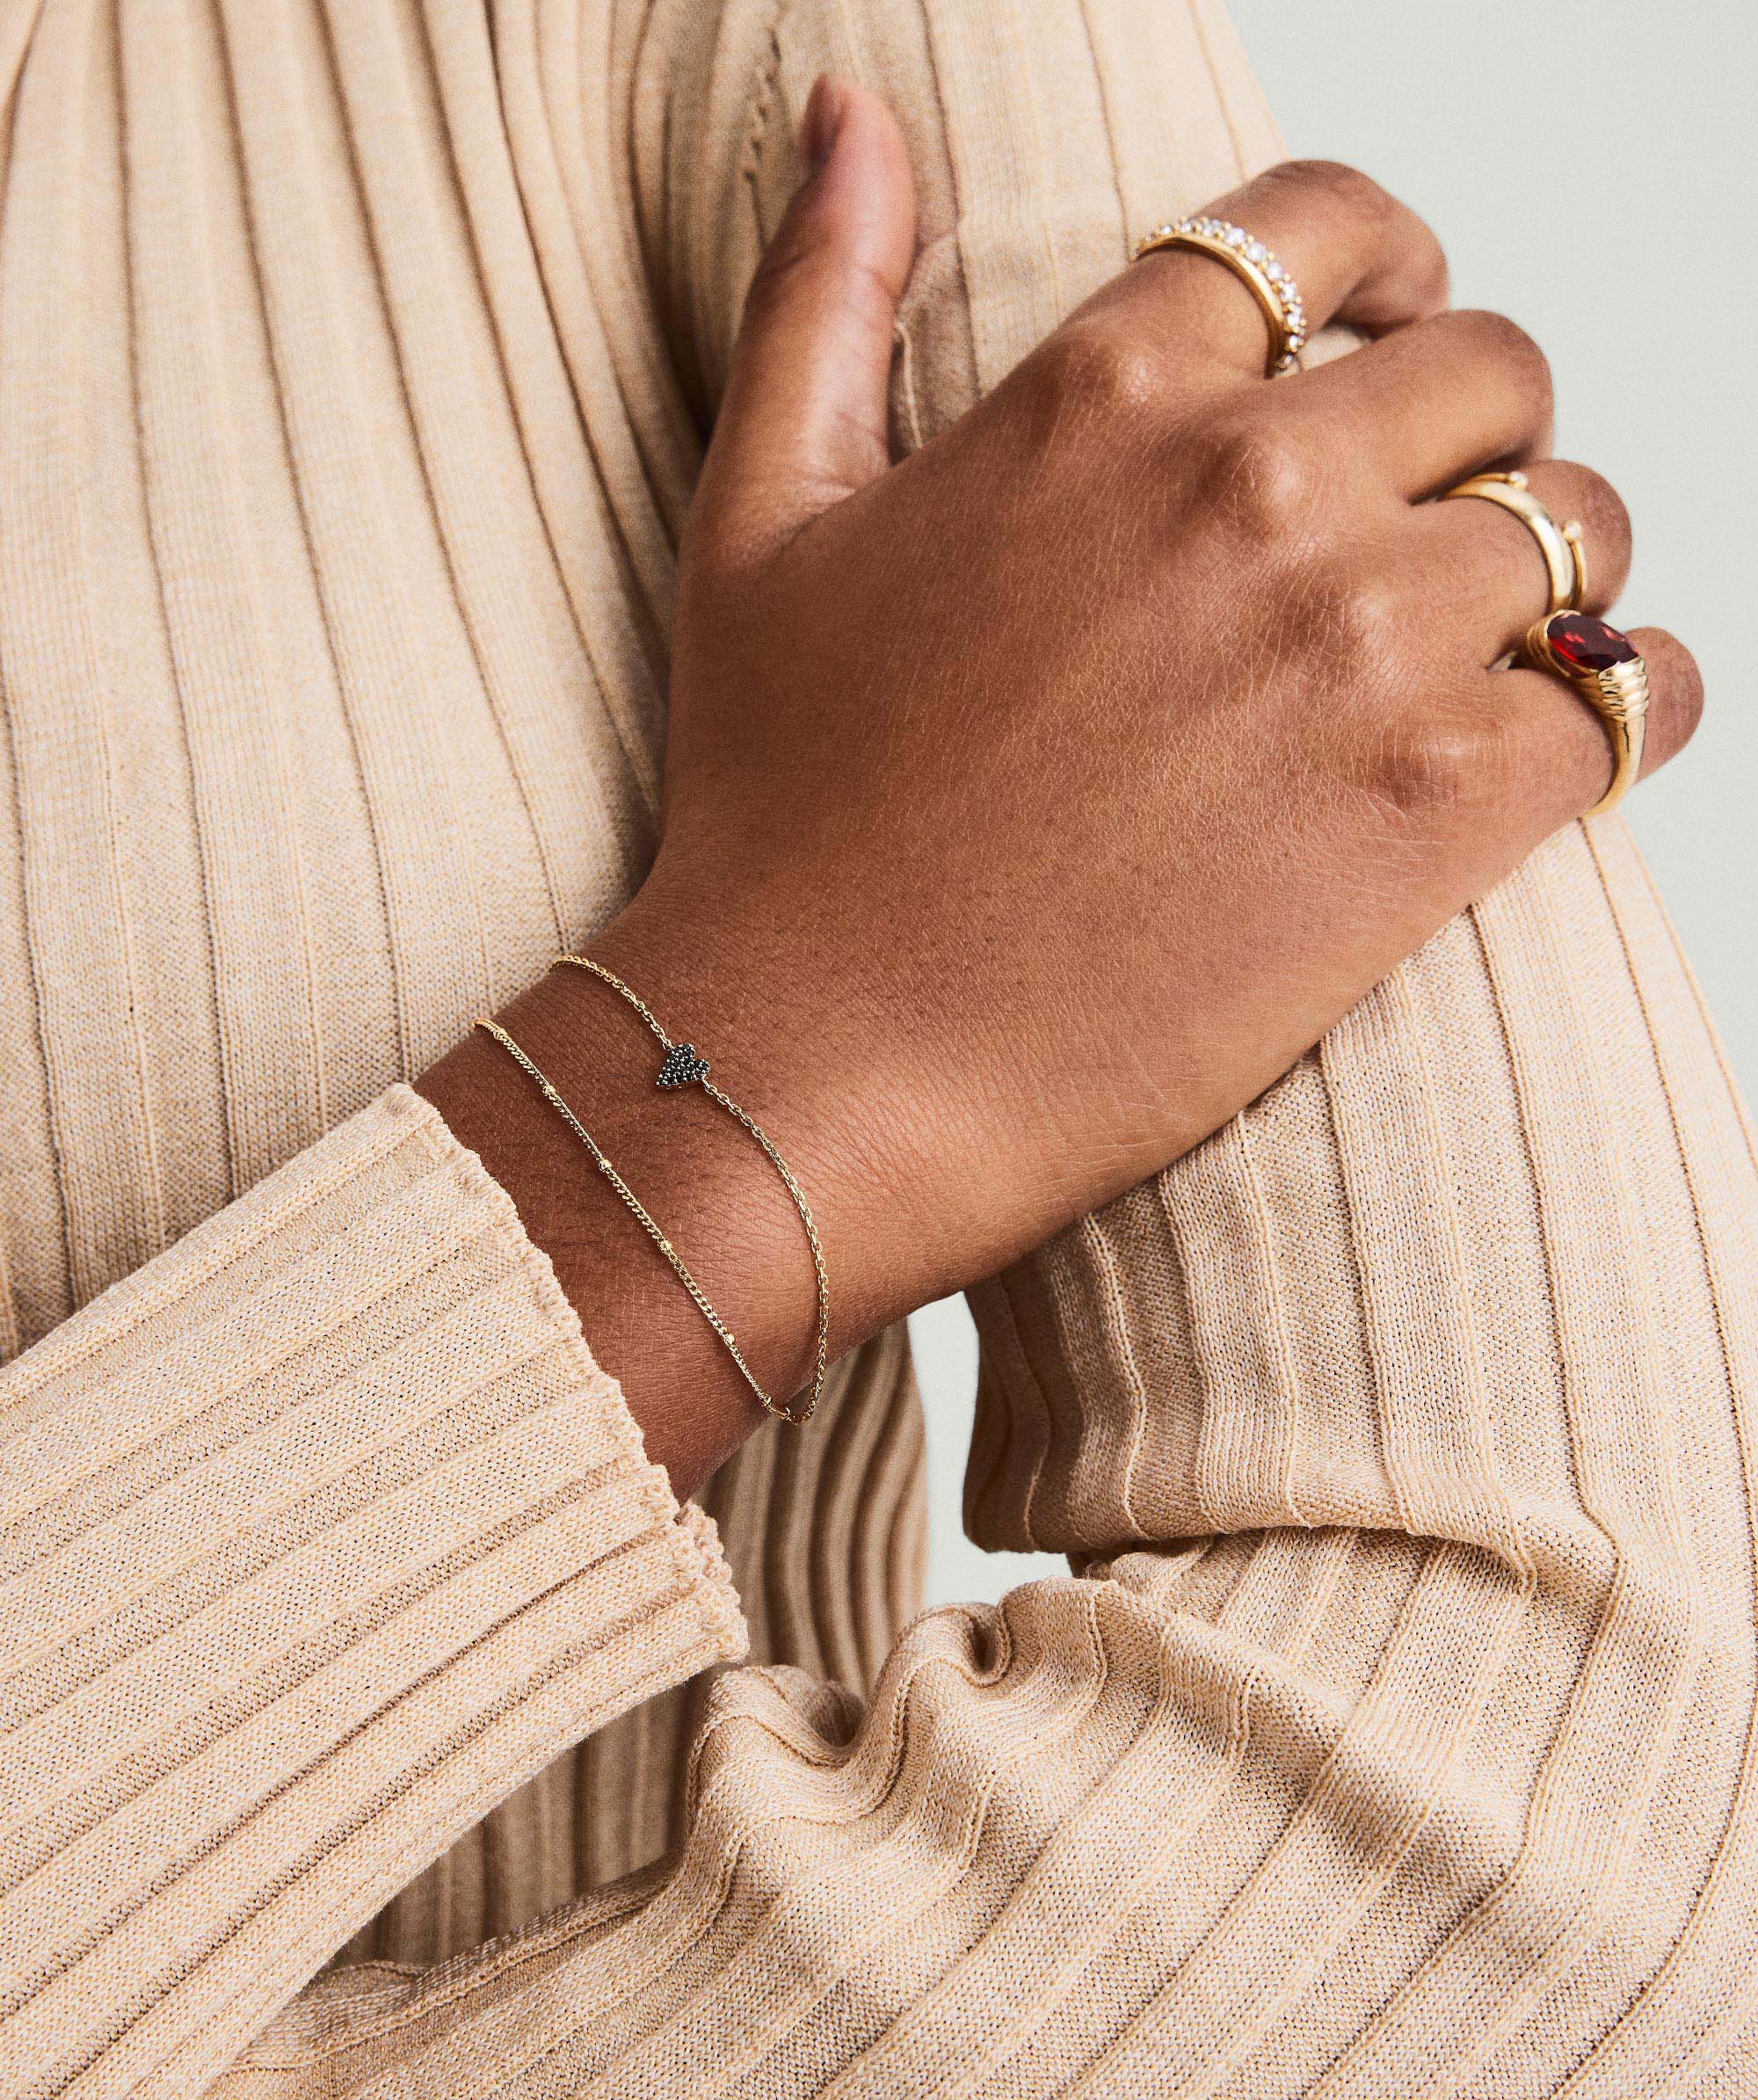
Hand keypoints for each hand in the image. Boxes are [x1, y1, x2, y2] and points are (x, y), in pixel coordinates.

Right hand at [423, 81, 1700, 1493]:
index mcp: (1099, 395)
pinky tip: (1569, 738)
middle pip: (1493, 369)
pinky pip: (1633, 696)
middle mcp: (1246, 485)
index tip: (1391, 335)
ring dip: (1557, 573)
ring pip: (1579, 524)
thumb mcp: (760, 519)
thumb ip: (822, 292)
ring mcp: (1355, 642)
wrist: (818, 1057)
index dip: (1385, 269)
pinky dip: (1633, 705)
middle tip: (1434, 528)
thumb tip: (848, 107)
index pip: (1326, 232)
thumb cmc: (774, 808)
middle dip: (1478, 435)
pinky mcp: (1432, 807)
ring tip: (1490, 648)